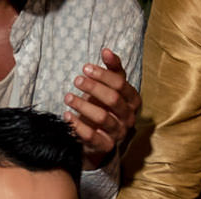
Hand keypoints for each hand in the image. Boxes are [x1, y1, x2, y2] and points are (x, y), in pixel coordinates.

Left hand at [65, 48, 137, 169]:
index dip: (103, 74)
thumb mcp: (110, 87)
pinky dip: (78, 125)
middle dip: (93, 88)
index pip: (121, 84)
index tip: (85, 68)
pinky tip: (67, 115)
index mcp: (132, 100)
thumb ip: (112, 69)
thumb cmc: (104, 106)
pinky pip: (92, 136)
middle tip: (76, 80)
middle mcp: (129, 117)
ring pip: (102, 117)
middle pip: (113, 99)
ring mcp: (118, 133)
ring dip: (83, 105)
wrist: (98, 137)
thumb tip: (106, 50)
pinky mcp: (106, 146)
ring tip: (68, 97)